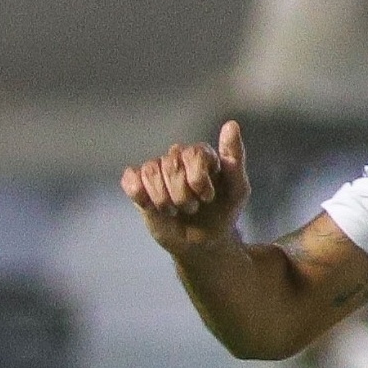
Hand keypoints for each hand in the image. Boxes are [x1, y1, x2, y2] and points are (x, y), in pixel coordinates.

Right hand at [121, 122, 251, 256]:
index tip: (207, 197)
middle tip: (191, 208)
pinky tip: (149, 206)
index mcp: (201, 154)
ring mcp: (157, 171)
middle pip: (171, 165)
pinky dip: (138, 193)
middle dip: (181, 195)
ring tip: (173, 210)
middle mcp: (177, 157)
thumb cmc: (222, 214)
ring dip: (163, 199)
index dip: (198, 179)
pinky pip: (130, 178)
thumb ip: (235, 158)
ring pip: (150, 172)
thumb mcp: (237, 190)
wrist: (202, 243)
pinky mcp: (139, 185)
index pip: (192, 154)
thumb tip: (231, 124)